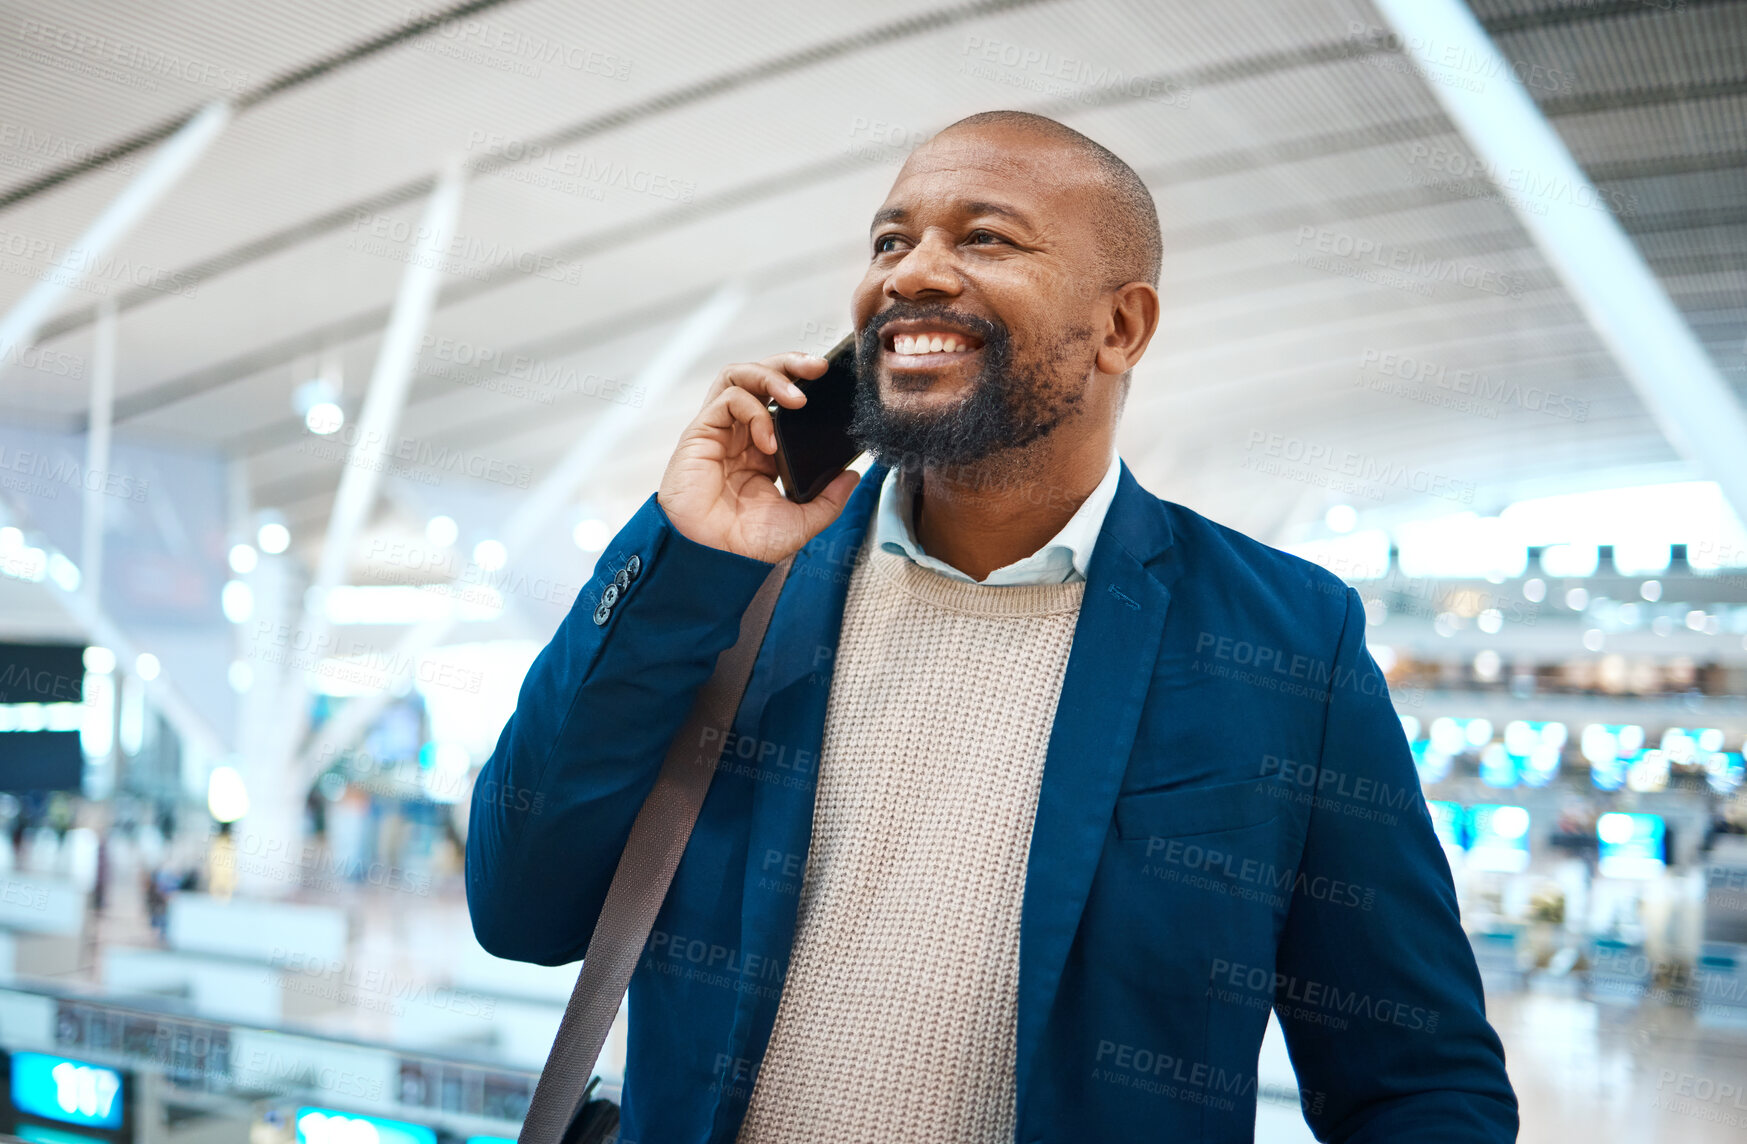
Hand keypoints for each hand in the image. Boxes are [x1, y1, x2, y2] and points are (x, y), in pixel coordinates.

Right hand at [658, 352, 860, 561]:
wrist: (712, 559)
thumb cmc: (745, 545)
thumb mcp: (802, 522)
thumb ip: (829, 500)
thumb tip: (854, 476)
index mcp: (762, 451)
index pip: (781, 401)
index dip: (803, 385)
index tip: (832, 382)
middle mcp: (741, 435)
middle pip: (761, 376)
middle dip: (790, 363)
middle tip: (818, 367)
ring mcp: (720, 431)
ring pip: (740, 376)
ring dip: (771, 376)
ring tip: (797, 397)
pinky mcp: (701, 433)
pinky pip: (727, 400)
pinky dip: (753, 410)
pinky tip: (768, 440)